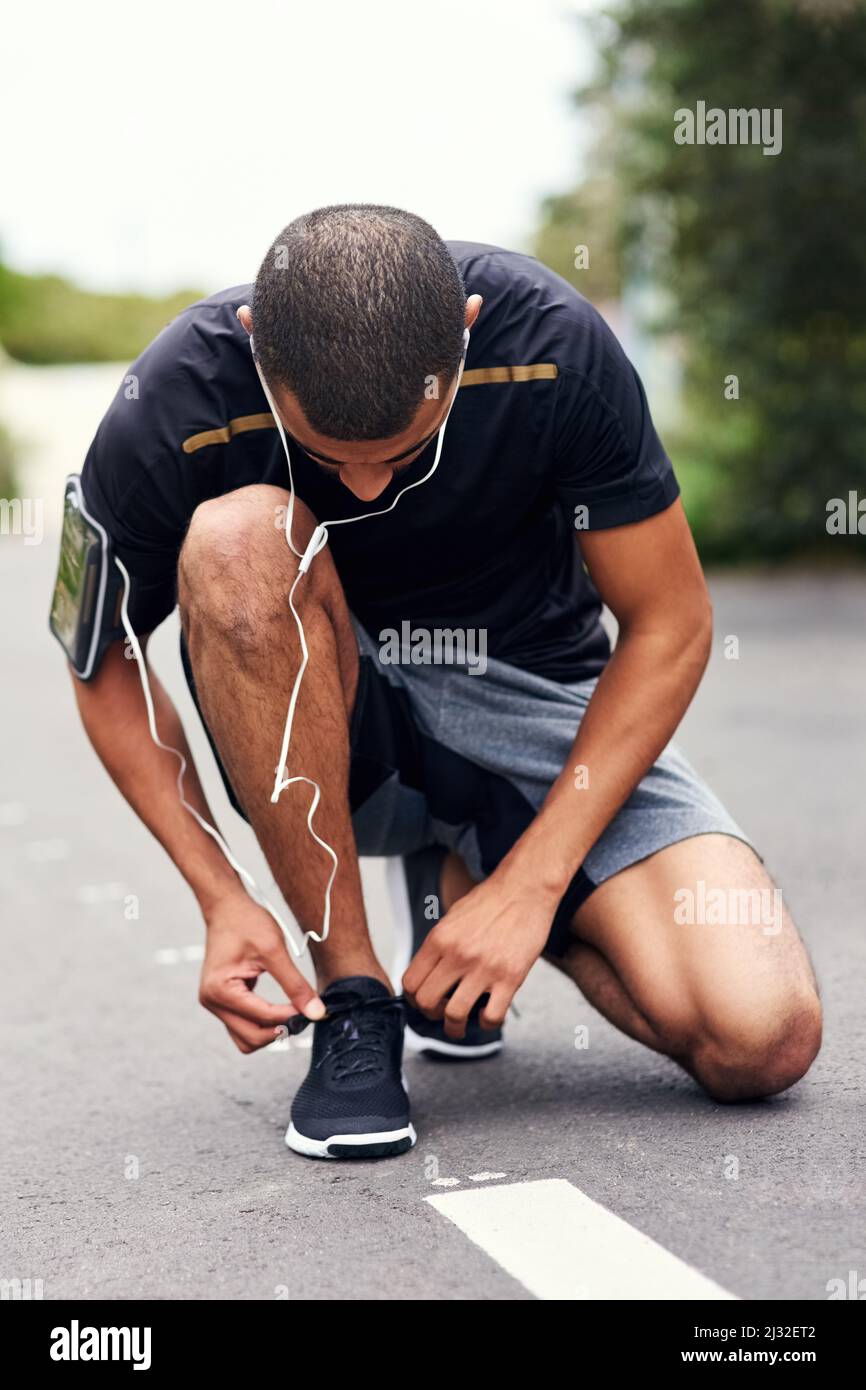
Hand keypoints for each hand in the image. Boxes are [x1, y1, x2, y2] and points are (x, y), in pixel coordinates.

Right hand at [199, 891, 324, 1051]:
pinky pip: (243, 1026)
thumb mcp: (275, 951)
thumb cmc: (247, 923)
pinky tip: (280, 1009)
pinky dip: (262, 1024)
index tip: (314, 1009)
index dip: (292, 1017)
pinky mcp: (221, 1002)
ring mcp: (214, 1004)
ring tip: (292, 1013)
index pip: (262, 1017)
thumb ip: (295, 984)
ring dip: (270, 1032)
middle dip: (280, 1029)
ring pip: (246, 1038)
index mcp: (220, 990)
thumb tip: (316, 1012)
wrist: (227, 908)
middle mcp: (211, 1002)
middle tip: (305, 1013)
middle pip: (251, 1038)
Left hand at [402, 874, 553, 1038]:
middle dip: (430, 1015)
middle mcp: (457, 955)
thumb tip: (428, 972)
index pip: (410, 983)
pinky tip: (489, 1016)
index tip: (423, 1002)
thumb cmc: (490, 901)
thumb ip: (438, 945)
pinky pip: (491, 1016)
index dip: (413, 1000)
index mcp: (439, 940)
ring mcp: (484, 968)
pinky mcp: (510, 977)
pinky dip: (488, 1024)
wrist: (525, 888)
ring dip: (455, 1029)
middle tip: (441, 1013)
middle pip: (426, 1002)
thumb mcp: (452, 917)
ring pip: (454, 1015)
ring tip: (460, 1027)